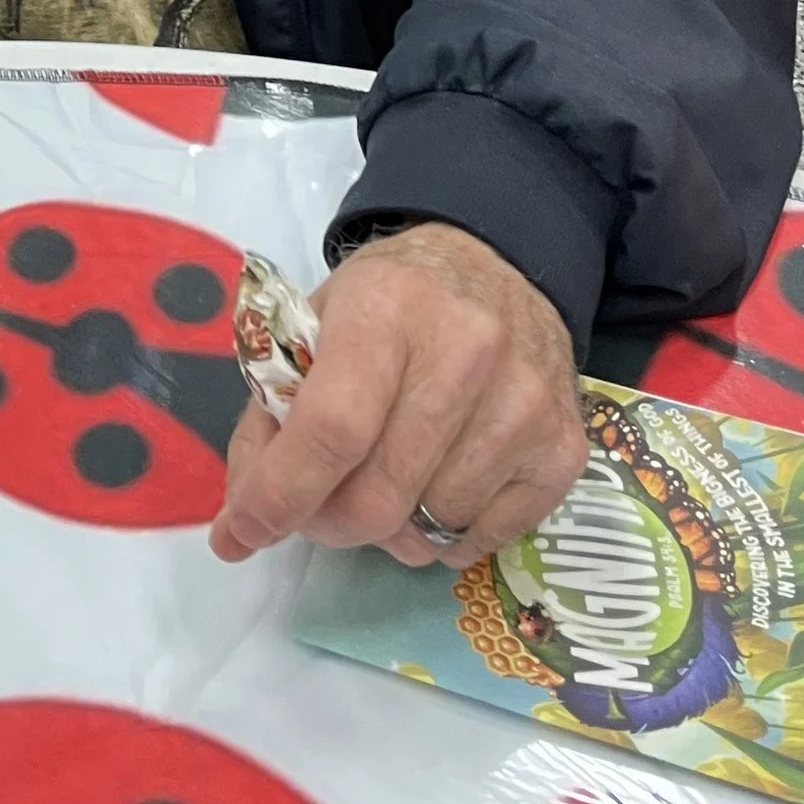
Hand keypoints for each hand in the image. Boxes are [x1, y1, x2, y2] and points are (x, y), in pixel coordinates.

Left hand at [210, 222, 586, 569]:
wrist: (497, 264)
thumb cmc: (392, 300)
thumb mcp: (317, 321)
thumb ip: (271, 414)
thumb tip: (240, 524)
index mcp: (387, 308)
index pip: (332, 427)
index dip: (281, 493)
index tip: (243, 528)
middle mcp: (467, 350)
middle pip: (380, 495)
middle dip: (329, 523)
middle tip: (317, 510)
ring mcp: (524, 402)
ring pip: (430, 529)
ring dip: (389, 530)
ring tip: (384, 482)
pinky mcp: (562, 447)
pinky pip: (484, 540)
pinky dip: (445, 537)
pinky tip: (436, 486)